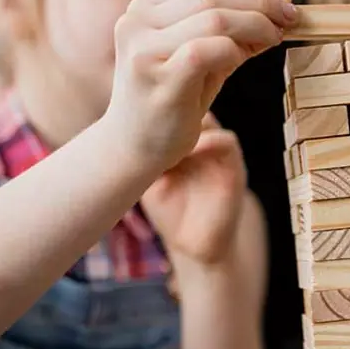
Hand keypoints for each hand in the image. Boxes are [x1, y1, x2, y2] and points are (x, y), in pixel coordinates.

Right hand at [105, 0, 294, 173]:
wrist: (134, 147)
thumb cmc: (173, 101)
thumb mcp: (202, 58)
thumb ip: (232, 33)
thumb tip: (280, 11)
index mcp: (144, 8)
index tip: (284, 3)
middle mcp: (137, 22)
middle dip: (260, 4)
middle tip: (291, 18)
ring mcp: (145, 50)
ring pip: (215, 19)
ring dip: (256, 25)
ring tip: (275, 37)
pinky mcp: (160, 78)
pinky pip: (209, 50)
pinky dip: (236, 50)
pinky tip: (246, 57)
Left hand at [141, 114, 246, 271]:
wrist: (196, 245)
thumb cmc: (169, 212)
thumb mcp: (149, 178)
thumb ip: (142, 155)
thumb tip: (115, 131)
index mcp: (183, 140)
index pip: (173, 107)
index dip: (156, 103)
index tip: (136, 108)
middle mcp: (203, 140)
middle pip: (190, 104)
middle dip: (171, 105)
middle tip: (150, 113)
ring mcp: (219, 152)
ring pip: (208, 117)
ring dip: (188, 120)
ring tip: (166, 132)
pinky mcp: (234, 168)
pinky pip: (226, 141)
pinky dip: (207, 141)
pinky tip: (186, 151)